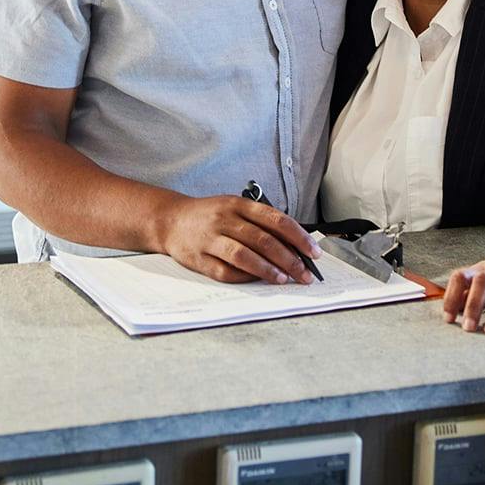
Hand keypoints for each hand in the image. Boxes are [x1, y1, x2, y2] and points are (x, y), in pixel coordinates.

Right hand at [154, 194, 321, 284]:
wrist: (170, 220)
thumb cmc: (210, 215)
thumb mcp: (235, 208)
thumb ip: (260, 223)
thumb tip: (294, 245)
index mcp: (238, 204)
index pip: (276, 220)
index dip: (298, 237)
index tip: (313, 252)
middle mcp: (224, 219)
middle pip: (263, 240)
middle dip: (289, 259)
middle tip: (304, 274)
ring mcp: (210, 239)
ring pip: (244, 255)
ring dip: (268, 269)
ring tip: (284, 279)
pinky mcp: (198, 258)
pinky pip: (225, 271)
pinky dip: (244, 277)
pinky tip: (257, 280)